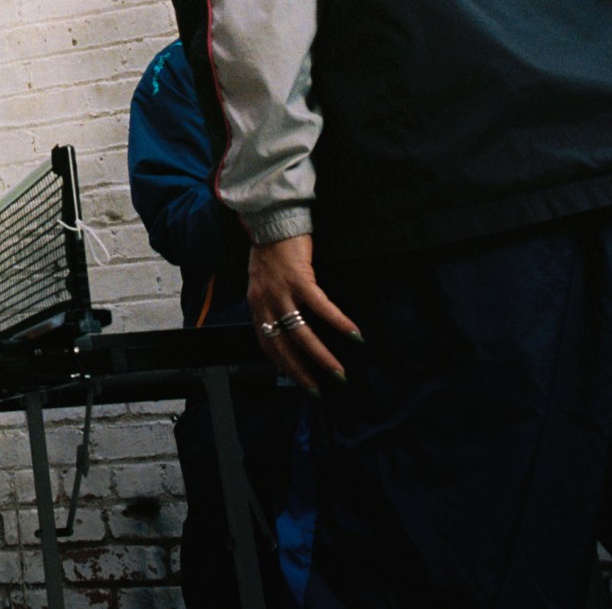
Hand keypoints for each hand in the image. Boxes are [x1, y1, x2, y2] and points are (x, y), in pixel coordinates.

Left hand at [247, 233, 361, 391]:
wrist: (271, 220)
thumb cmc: (270, 252)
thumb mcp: (263, 284)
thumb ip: (271, 305)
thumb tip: (285, 328)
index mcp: (256, 305)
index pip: (266, 344)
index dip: (282, 365)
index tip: (298, 382)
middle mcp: (264, 302)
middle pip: (282, 346)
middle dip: (300, 372)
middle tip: (317, 391)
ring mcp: (281, 291)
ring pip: (301, 333)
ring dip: (322, 356)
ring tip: (339, 372)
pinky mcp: (299, 278)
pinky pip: (320, 306)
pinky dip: (338, 322)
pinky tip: (354, 334)